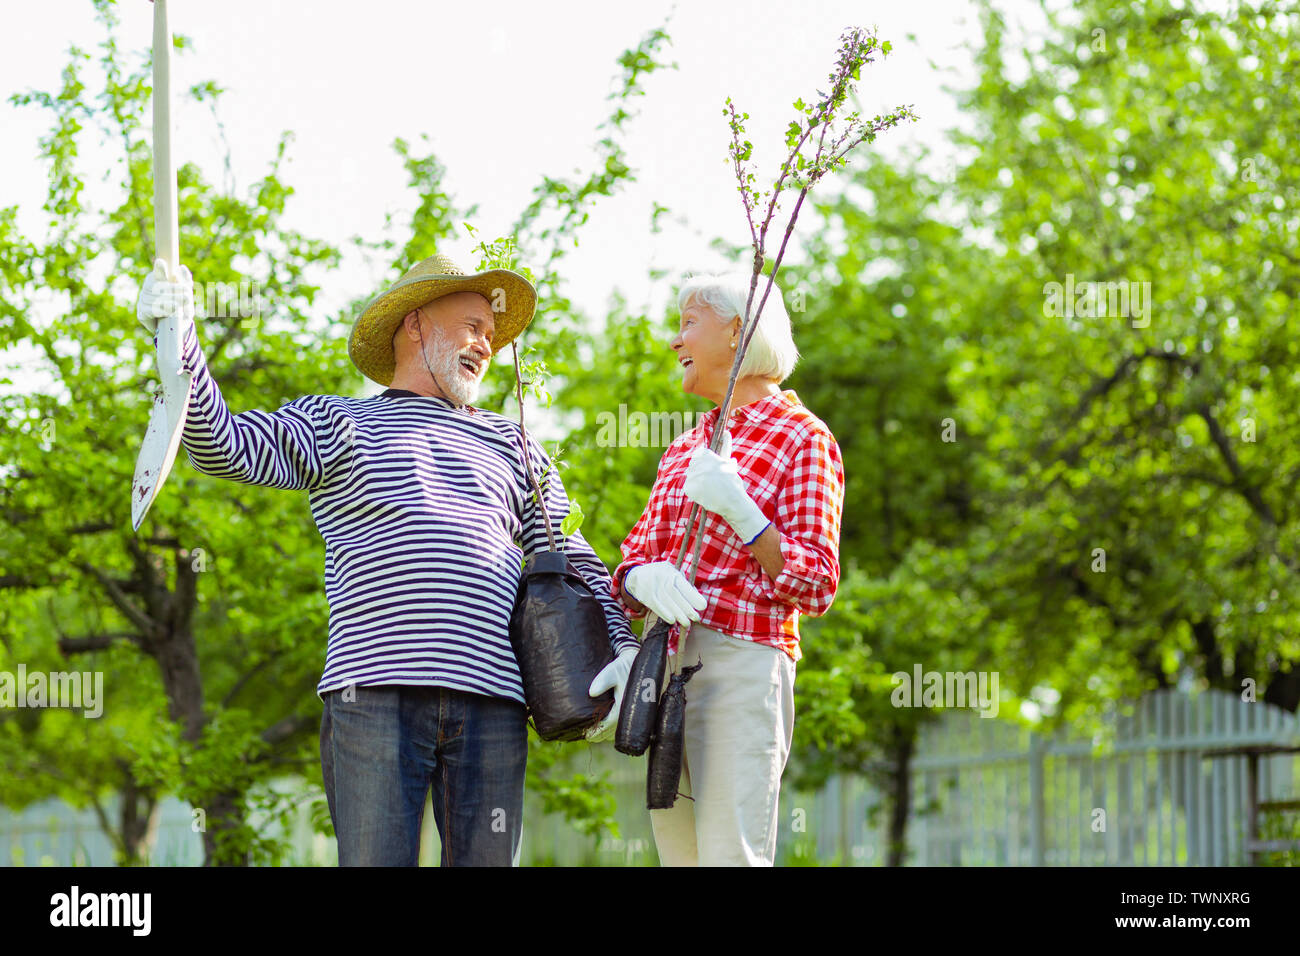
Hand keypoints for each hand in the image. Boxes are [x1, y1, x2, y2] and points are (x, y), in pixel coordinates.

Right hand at [136, 259, 194, 335]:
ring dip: (171, 302)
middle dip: (175, 291)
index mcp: (157, 279)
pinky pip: (151, 310)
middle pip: (158, 286)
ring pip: (155, 299)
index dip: (160, 269)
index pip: (158, 273)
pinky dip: (163, 310)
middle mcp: (147, 288)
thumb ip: (185, 281)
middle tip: (188, 297)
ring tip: (181, 306)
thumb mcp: (187, 295)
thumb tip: (181, 267)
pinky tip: (171, 311)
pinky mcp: (141, 314)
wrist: (179, 329)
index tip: (161, 263)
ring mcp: (143, 301)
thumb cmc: (183, 308)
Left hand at [585, 646, 638, 741]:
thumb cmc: (623, 667)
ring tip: (591, 733)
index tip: (585, 735)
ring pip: (615, 732)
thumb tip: (592, 692)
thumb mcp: (613, 671)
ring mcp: (630, 715)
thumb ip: (603, 680)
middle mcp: (627, 715)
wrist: (638, 663)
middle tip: (584, 735)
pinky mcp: (630, 713)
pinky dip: (610, 730)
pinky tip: (602, 728)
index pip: (606, 727)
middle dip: (597, 735)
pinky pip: (619, 727)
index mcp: (622, 708)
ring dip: (604, 734)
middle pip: (609, 733)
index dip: (594, 732)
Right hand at [624, 561, 705, 628]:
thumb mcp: (670, 573)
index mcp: (671, 572)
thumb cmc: (660, 576)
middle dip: (687, 608)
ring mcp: (652, 587)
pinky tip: (672, 620)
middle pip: (675, 594)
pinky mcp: (645, 596)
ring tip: (687, 623)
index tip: (703, 606)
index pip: (683, 585)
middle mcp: (662, 578)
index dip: (693, 596)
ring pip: (666, 602)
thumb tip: (696, 595)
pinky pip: (656, 606)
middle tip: (696, 618)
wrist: (635, 576)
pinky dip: (664, 613)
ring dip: (677, 614)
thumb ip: (682, 582)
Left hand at [683, 429, 769, 543]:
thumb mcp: (728, 462)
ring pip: (691, 477)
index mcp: (706, 454)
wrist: (733, 500)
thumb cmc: (732, 481)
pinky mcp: (688, 487)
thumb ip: (725, 446)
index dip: (704, 465)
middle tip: (711, 482)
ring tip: (709, 489)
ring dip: (697, 483)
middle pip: (692, 467)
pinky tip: (704, 495)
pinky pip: (688, 489)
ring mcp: (691, 475)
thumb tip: (726, 432)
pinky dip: (694, 493)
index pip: (698, 456)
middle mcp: (697, 462)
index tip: (711, 472)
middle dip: (700, 473)